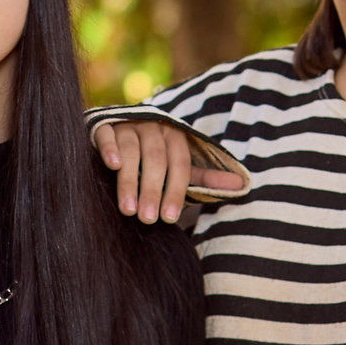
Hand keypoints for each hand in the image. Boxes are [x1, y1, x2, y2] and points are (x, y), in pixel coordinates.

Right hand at [91, 118, 243, 224]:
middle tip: (148, 219)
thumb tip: (241, 185)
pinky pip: (107, 135)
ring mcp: (128, 125)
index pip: (179, 164)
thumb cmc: (153, 159)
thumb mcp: (179, 168)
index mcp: (175, 136)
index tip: (169, 218)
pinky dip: (110, 149)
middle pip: (155, 159)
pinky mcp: (104, 125)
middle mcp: (153, 127)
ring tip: (128, 210)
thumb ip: (205, 178)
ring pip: (131, 151)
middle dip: (152, 191)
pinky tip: (113, 166)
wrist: (119, 132)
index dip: (175, 191)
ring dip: (130, 181)